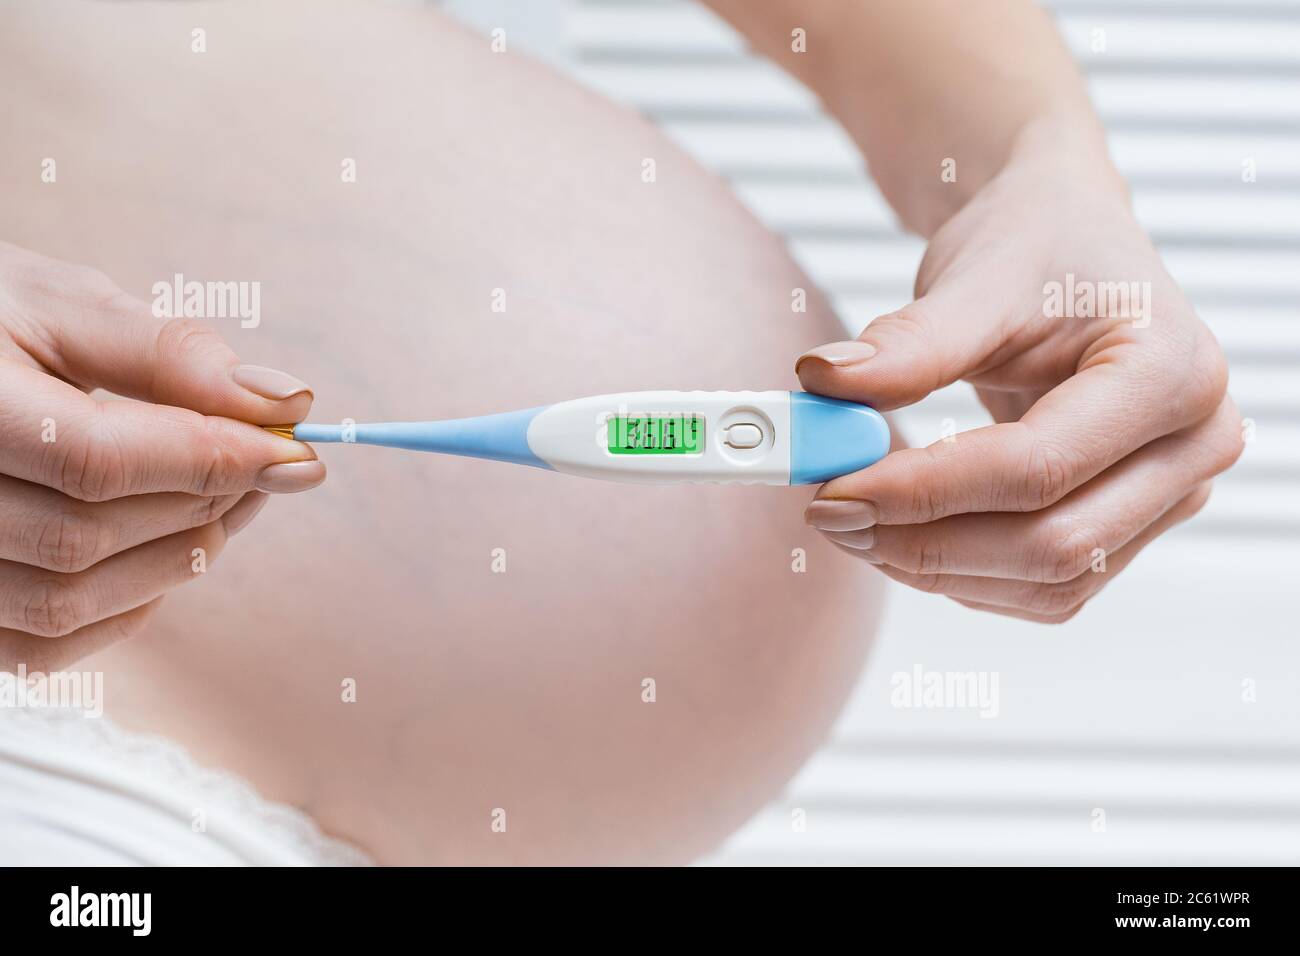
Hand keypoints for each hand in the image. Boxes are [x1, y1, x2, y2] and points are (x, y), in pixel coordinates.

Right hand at [0, 242, 322, 670]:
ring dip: (175, 555)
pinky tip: (161, 544)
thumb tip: (284, 402)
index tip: (293, 451)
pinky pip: (45, 645)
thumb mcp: (61, 306)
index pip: (93, 461)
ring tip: (226, 497)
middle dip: (200, 502)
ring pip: (70, 603)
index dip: (209, 460)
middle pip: (87, 538)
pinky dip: (127, 604)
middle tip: (266, 463)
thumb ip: (168, 354)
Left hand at [797, 128, 1243, 622]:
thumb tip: (824, 384)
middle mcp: (1193, 445)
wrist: (1067, 242)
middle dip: (927, 545)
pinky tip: (905, 538)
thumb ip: (906, 344)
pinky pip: (1049, 586)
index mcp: (1173, 372)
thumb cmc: (1036, 247)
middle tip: (832, 518)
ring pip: (1050, 582)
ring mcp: (1171, 494)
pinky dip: (967, 575)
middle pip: (1053, 544)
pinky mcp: (1131, 525)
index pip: (1037, 468)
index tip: (834, 491)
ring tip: (857, 525)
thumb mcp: (973, 279)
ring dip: (939, 570)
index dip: (925, 492)